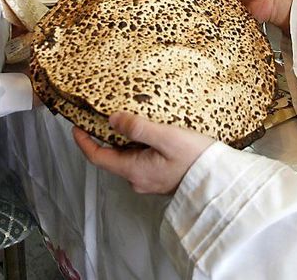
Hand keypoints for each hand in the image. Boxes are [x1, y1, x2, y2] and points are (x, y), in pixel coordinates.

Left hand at [73, 111, 214, 194]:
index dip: (84, 142)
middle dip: (106, 137)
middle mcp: (138, 179)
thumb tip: (112, 119)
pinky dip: (140, 146)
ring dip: (126, 141)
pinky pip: (143, 160)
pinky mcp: (162, 178)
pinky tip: (152, 133)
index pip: (98, 158)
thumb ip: (138, 128)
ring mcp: (150, 181)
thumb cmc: (197, 159)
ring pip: (129, 158)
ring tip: (131, 119)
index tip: (76, 126)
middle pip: (112, 157)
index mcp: (134, 170)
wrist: (221, 181)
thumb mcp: (167, 137)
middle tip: (104, 114)